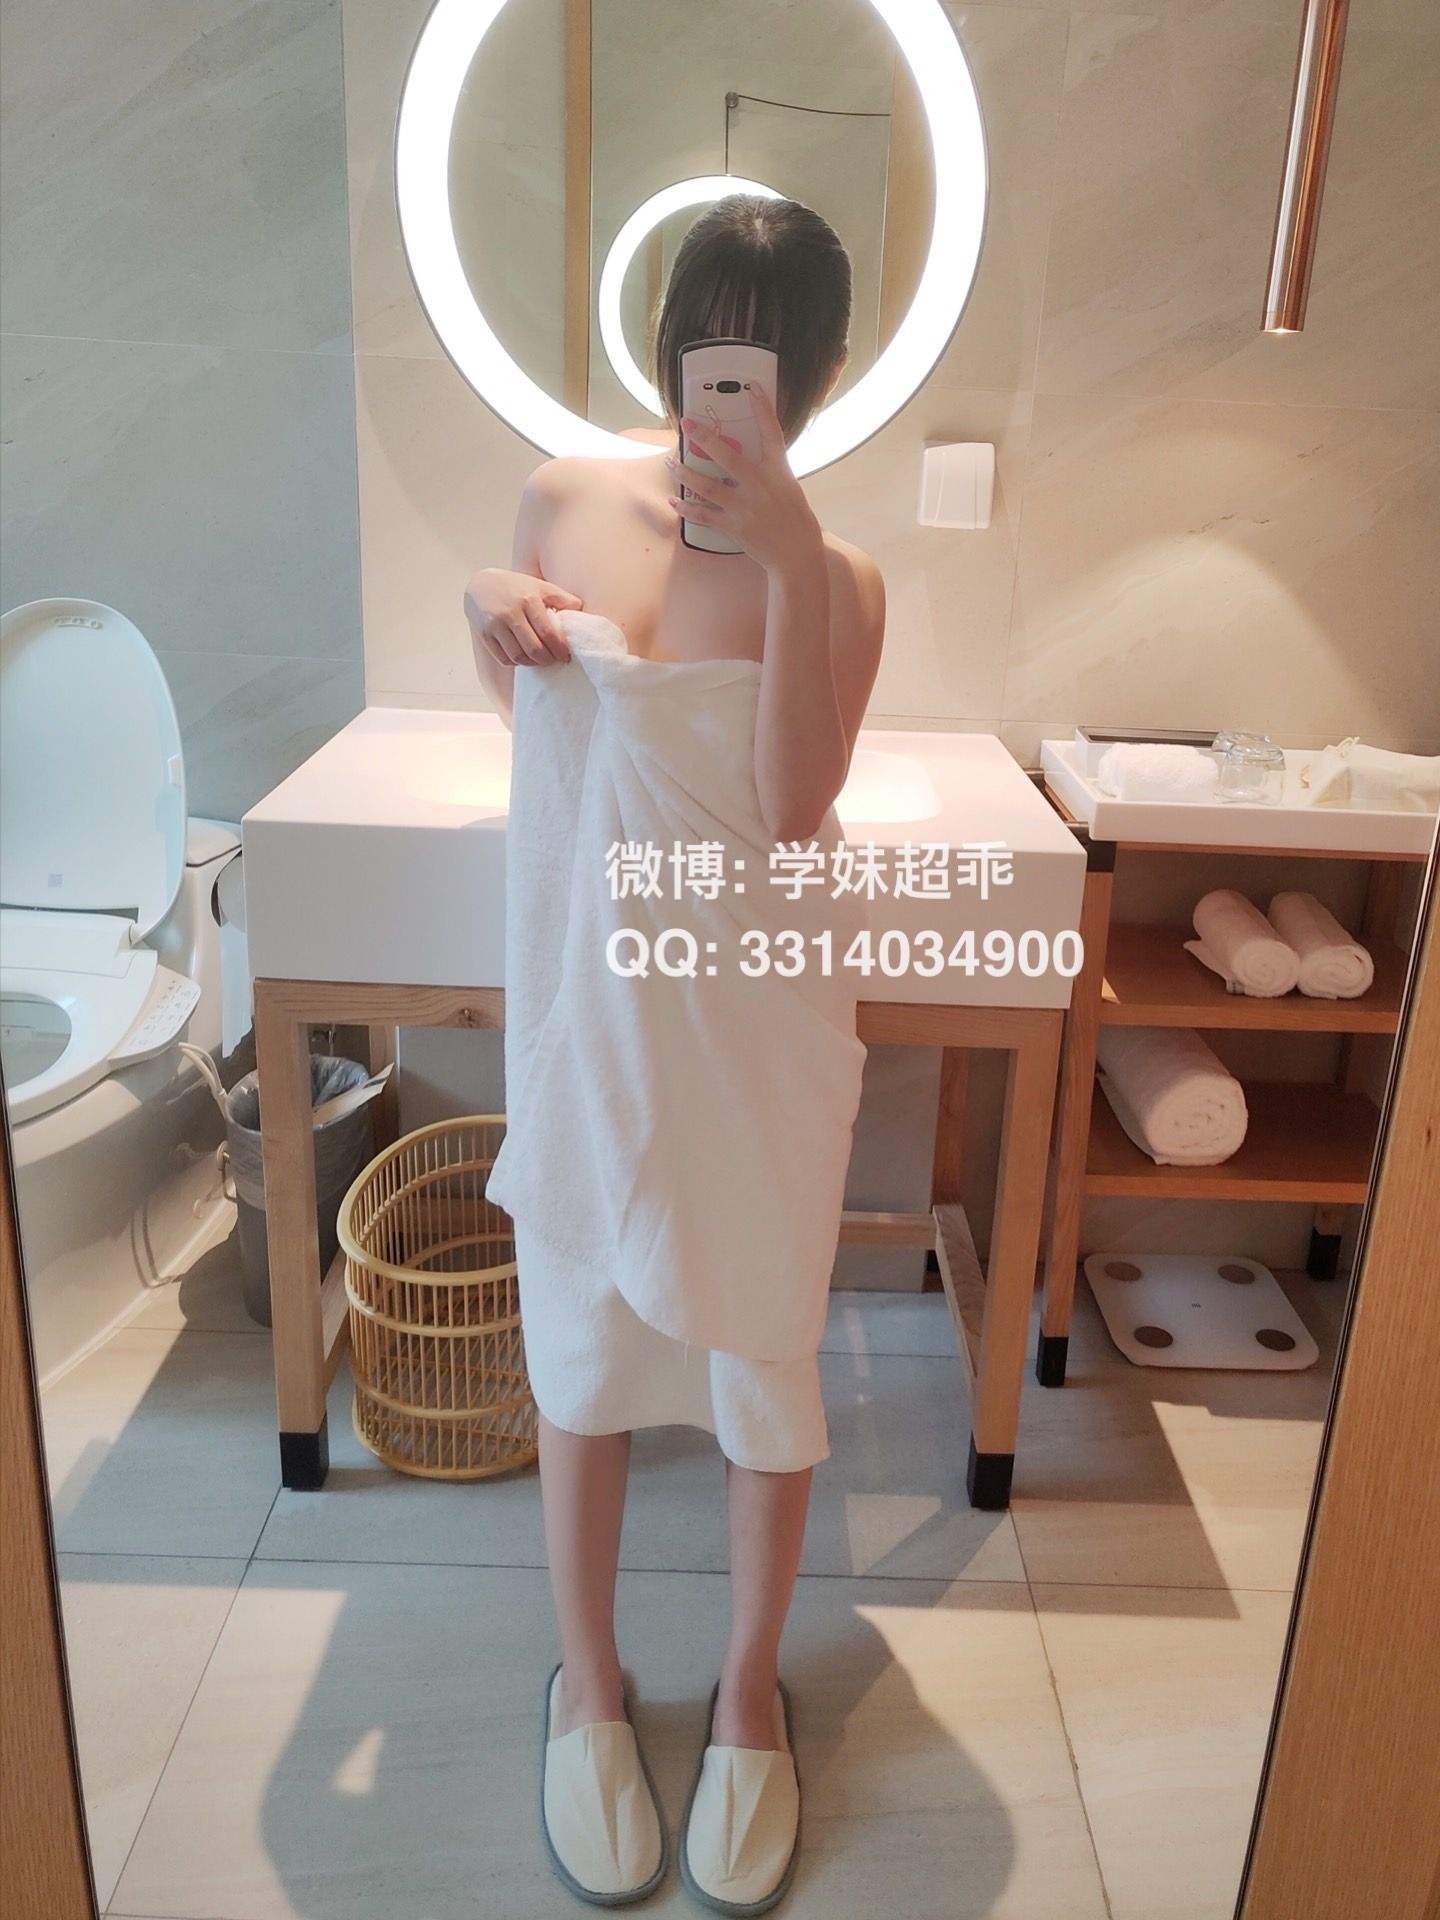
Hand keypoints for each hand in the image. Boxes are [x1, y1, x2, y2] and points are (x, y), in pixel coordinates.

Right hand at [463, 567, 581, 666]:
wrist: (481, 584)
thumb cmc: (516, 587)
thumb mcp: (539, 586)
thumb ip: (561, 597)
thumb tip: (580, 608)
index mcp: (528, 600)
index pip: (548, 633)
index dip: (559, 649)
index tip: (566, 656)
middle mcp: (510, 613)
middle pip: (533, 649)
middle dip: (547, 660)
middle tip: (554, 660)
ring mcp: (495, 625)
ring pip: (518, 656)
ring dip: (532, 663)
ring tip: (540, 660)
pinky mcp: (484, 634)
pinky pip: (503, 658)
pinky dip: (516, 662)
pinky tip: (523, 657)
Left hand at [665, 387, 823, 573]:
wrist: (797, 556)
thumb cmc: (796, 521)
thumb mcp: (789, 488)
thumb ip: (769, 472)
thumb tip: (744, 461)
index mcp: (778, 471)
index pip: (771, 432)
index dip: (762, 408)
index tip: (752, 387)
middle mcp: (760, 485)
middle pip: (727, 455)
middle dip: (704, 437)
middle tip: (686, 424)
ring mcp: (745, 507)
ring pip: (707, 486)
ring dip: (686, 473)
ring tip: (672, 463)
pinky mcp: (734, 527)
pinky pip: (703, 516)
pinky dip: (686, 508)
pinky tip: (674, 500)